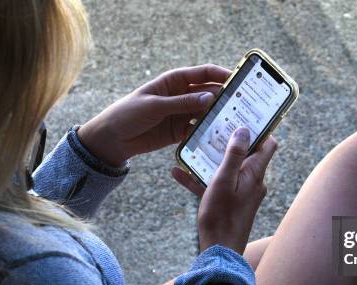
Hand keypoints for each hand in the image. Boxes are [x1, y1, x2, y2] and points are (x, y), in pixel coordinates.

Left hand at [77, 64, 230, 165]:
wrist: (112, 138)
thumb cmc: (129, 113)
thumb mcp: (155, 105)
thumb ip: (183, 102)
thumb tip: (211, 97)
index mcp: (175, 81)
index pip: (203, 73)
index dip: (221, 74)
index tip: (238, 80)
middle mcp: (182, 95)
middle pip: (209, 93)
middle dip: (225, 97)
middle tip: (243, 104)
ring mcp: (182, 113)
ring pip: (206, 112)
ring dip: (218, 116)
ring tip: (235, 122)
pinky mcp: (180, 131)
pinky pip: (198, 129)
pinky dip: (208, 132)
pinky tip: (220, 137)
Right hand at [172, 127, 277, 253]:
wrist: (219, 251)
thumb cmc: (222, 215)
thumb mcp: (224, 180)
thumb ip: (234, 155)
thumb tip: (245, 129)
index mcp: (255, 174)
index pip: (268, 144)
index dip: (260, 129)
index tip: (245, 116)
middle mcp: (253, 182)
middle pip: (246, 154)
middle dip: (229, 140)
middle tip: (213, 126)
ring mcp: (242, 193)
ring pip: (228, 169)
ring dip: (211, 159)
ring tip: (192, 146)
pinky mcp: (230, 203)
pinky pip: (216, 186)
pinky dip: (201, 179)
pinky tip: (177, 173)